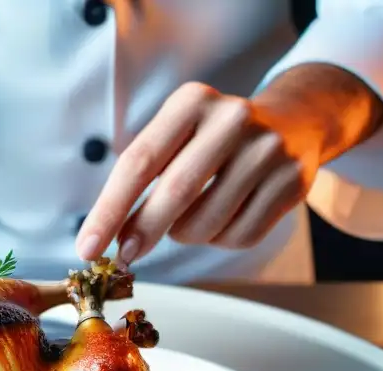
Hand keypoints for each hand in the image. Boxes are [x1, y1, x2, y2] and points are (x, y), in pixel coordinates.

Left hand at [75, 81, 325, 264]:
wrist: (294, 121)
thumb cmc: (211, 139)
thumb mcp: (175, 137)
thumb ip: (141, 179)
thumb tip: (111, 238)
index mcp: (191, 102)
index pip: (139, 162)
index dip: (109, 210)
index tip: (87, 247)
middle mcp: (232, 119)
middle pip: (176, 191)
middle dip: (143, 231)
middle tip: (125, 255)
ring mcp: (267, 150)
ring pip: (207, 222)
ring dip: (184, 235)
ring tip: (189, 218)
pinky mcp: (292, 182)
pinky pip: (239, 236)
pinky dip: (219, 240)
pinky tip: (224, 218)